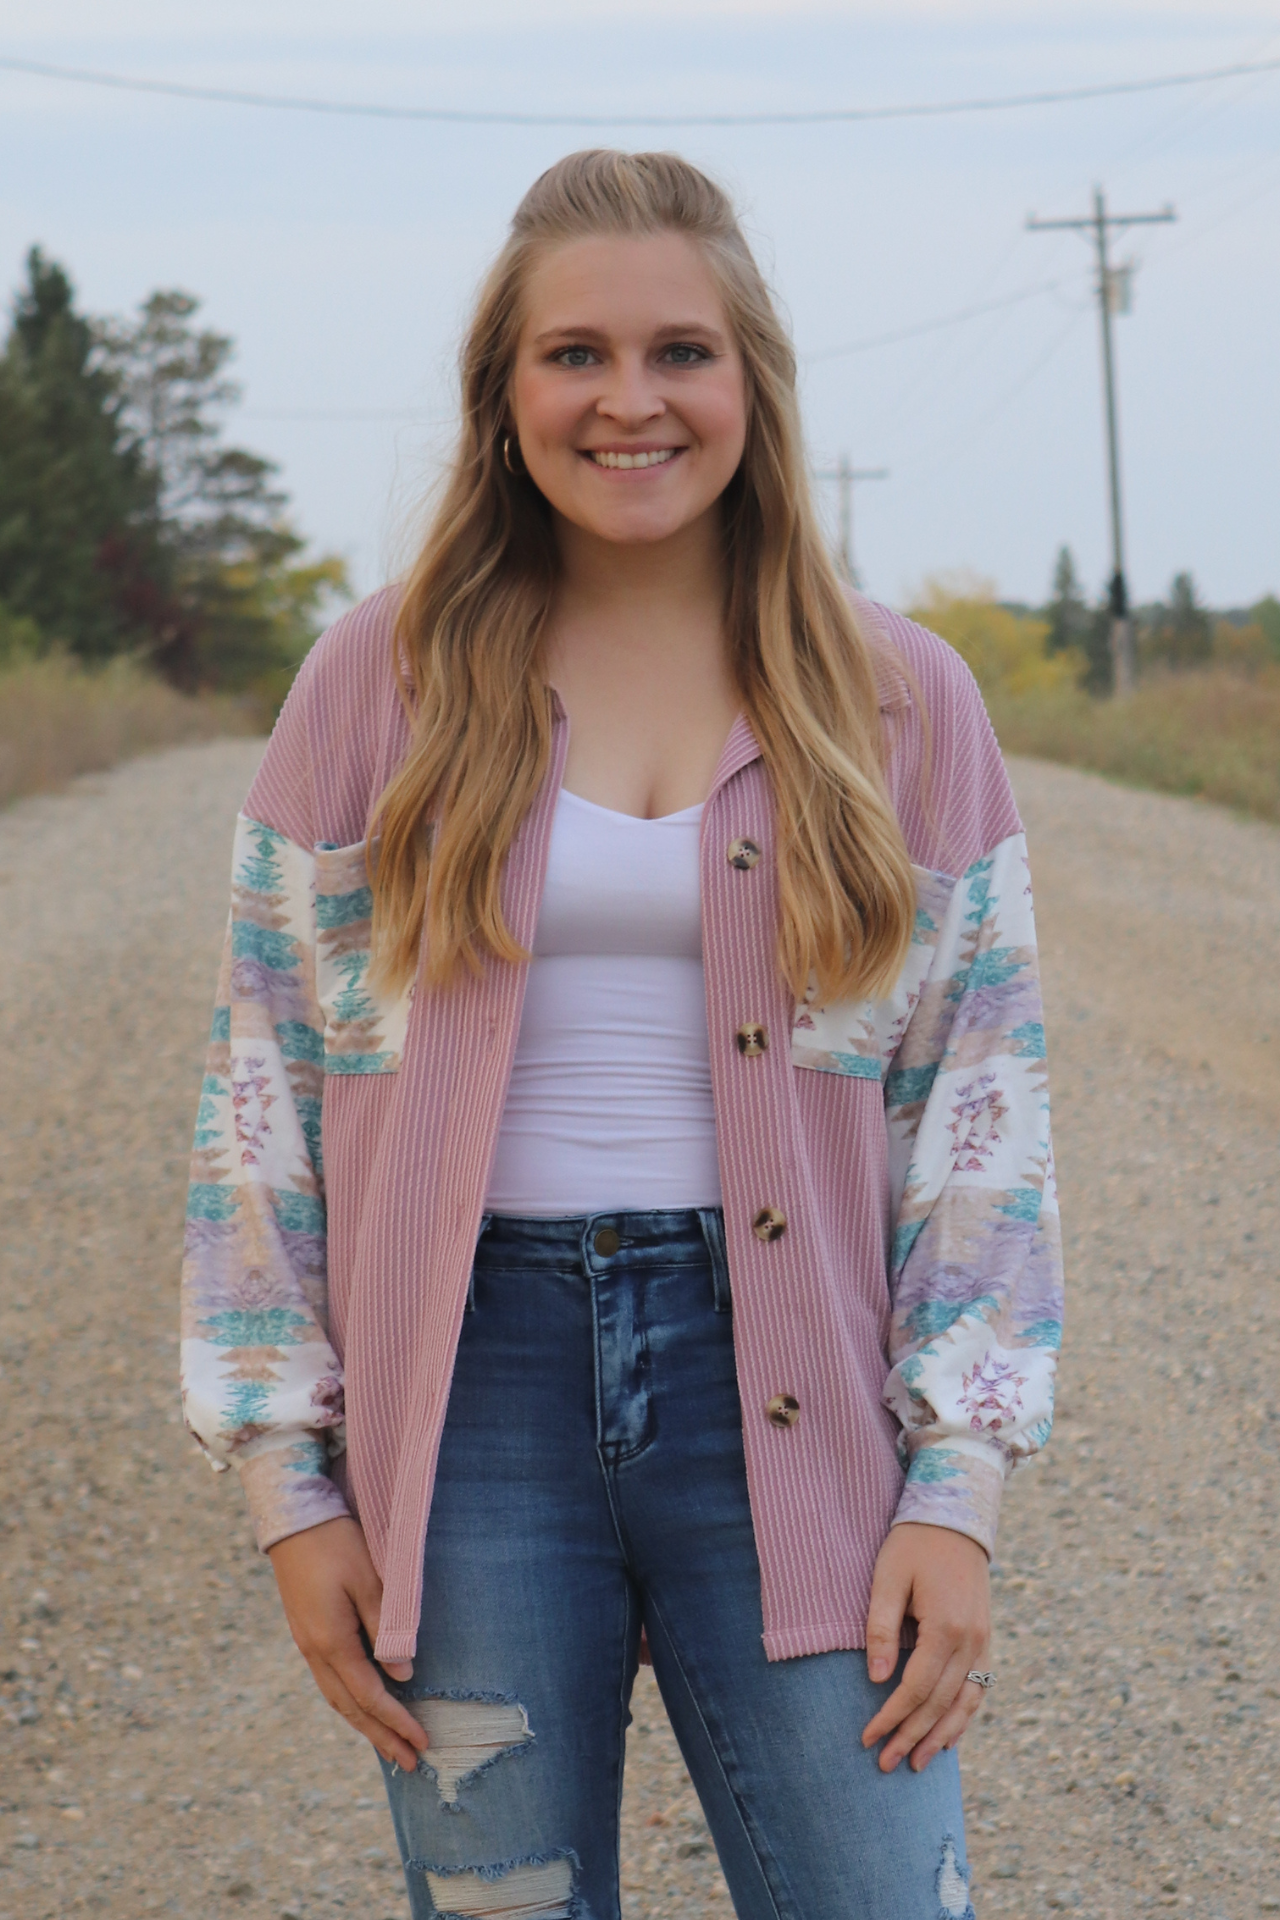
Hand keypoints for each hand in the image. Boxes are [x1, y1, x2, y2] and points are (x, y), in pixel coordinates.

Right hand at [267, 1515, 428, 1770]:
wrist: (292, 1517)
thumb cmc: (336, 1543)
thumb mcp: (369, 1581)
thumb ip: (387, 1629)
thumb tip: (404, 1675)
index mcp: (331, 1642)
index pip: (370, 1696)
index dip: (397, 1722)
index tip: (422, 1742)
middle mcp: (315, 1651)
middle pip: (351, 1708)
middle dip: (381, 1737)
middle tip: (409, 1763)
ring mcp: (307, 1643)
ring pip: (337, 1698)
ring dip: (364, 1725)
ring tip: (388, 1746)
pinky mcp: (307, 1632)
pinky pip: (331, 1680)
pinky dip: (350, 1702)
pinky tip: (362, 1705)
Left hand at [860, 1521, 990, 1773]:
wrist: (955, 1517)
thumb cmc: (913, 1545)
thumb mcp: (887, 1578)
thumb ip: (881, 1628)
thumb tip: (875, 1679)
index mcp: (946, 1627)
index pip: (916, 1688)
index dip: (891, 1717)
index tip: (867, 1738)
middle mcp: (972, 1641)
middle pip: (940, 1704)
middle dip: (912, 1736)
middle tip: (885, 1764)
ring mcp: (984, 1642)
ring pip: (965, 1704)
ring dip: (942, 1737)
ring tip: (918, 1763)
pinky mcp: (986, 1640)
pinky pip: (979, 1689)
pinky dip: (964, 1717)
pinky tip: (949, 1736)